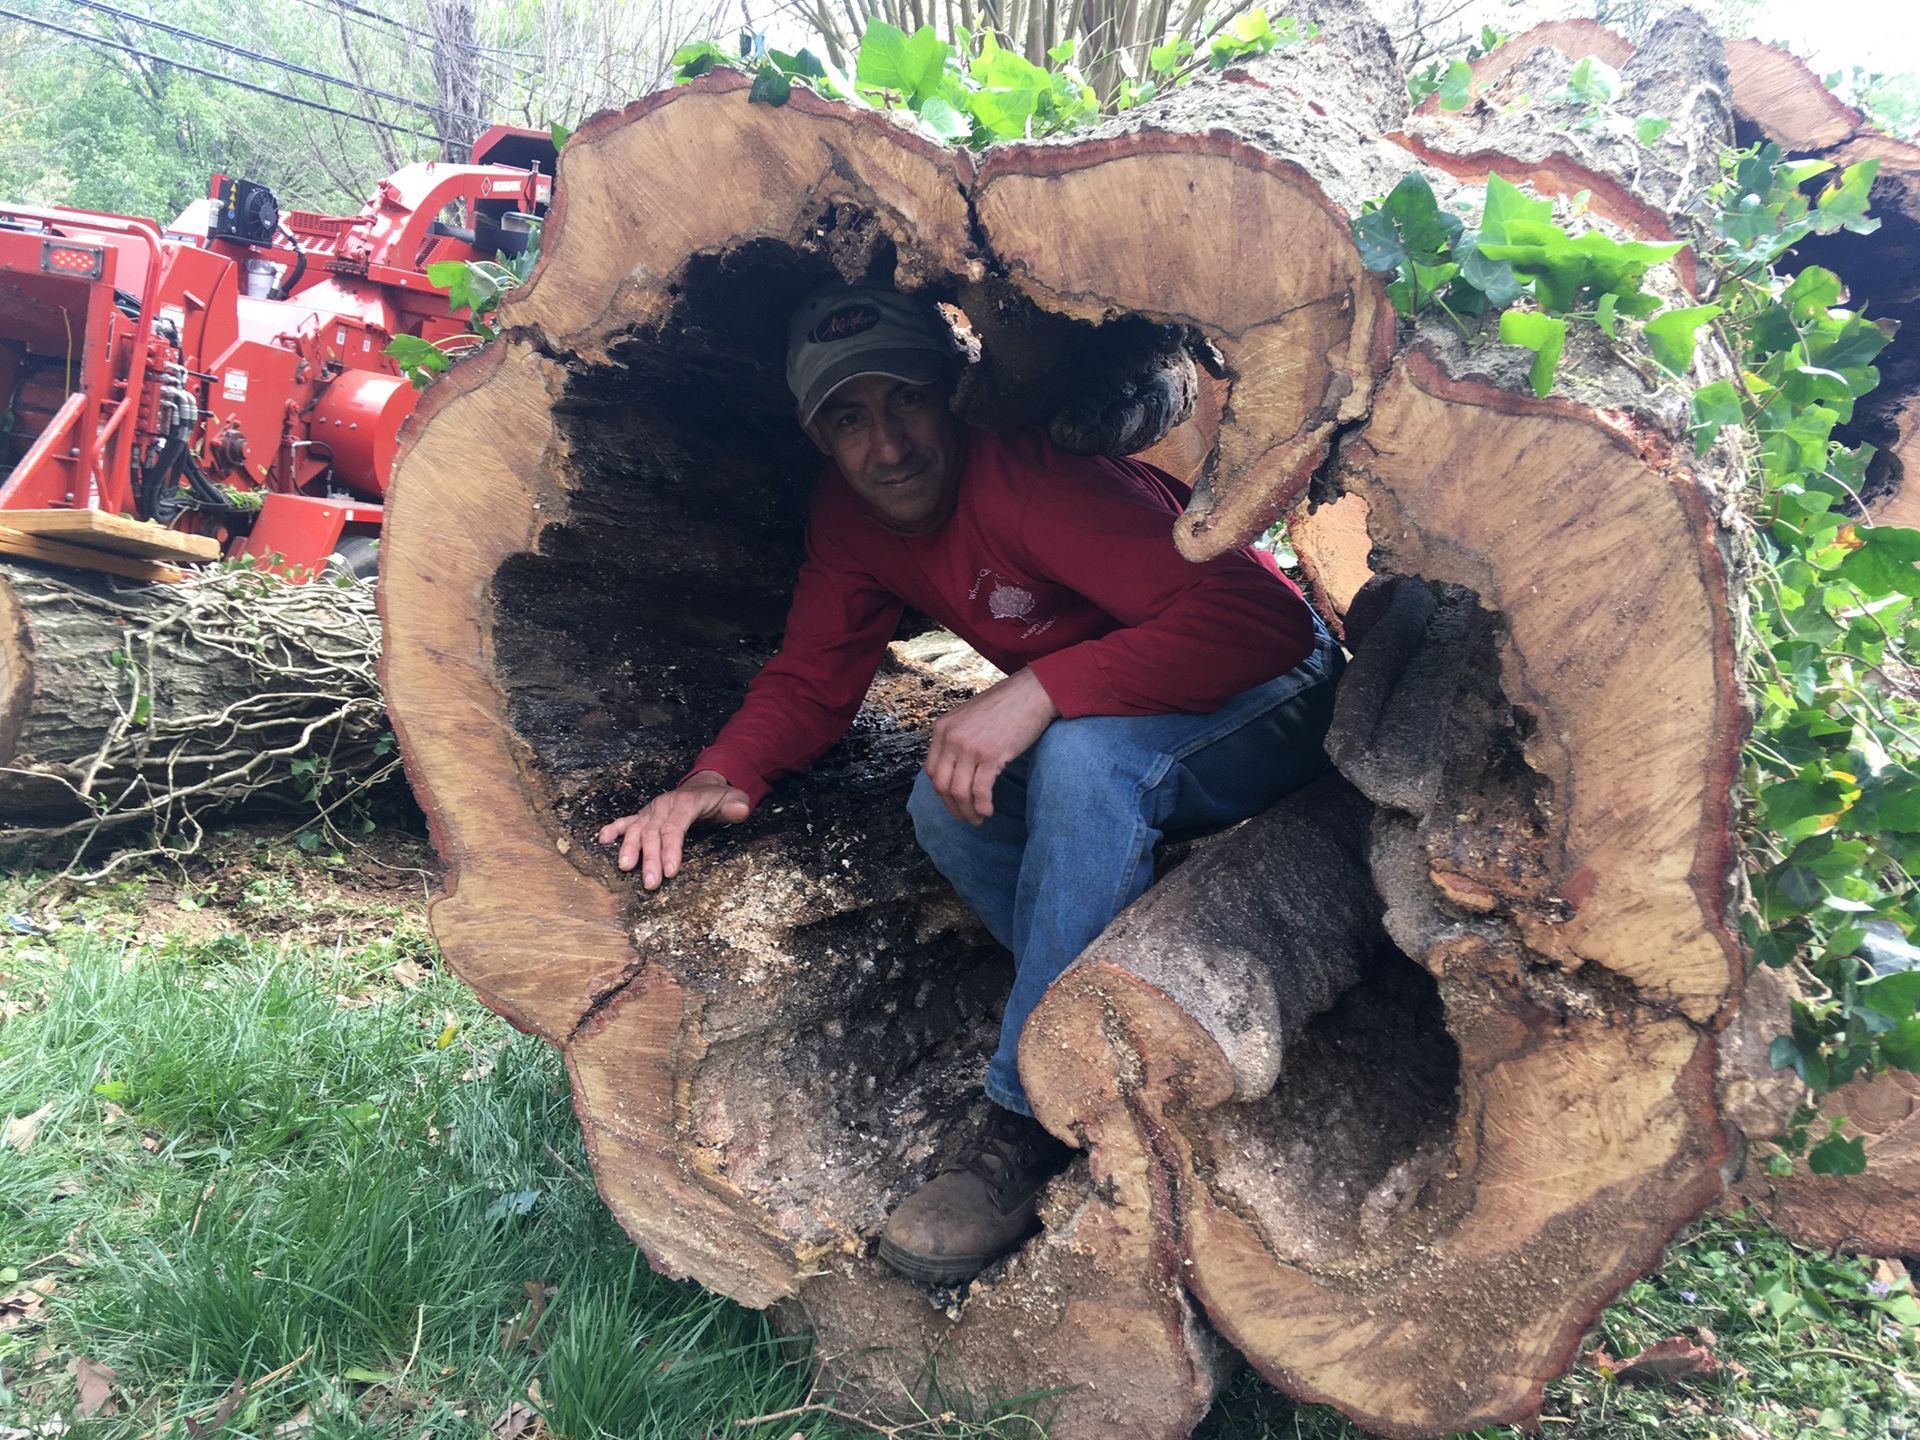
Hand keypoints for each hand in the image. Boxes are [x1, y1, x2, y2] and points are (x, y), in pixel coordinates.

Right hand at [597, 771, 750, 889]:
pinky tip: (602, 839)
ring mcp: (651, 810)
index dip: (671, 850)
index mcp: (685, 803)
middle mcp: (664, 806)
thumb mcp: (734, 798)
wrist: (704, 785)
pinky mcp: (644, 815)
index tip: (669, 872)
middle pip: (653, 834)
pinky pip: (625, 821)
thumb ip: (736, 805)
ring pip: (636, 830)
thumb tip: (740, 809)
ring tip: (625, 868)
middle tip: (650, 883)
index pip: (675, 829)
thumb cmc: (719, 798)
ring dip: (628, 848)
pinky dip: (613, 829)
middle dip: (650, 859)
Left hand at [924, 668, 1058, 824]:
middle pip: (942, 784)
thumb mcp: (968, 717)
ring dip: (967, 811)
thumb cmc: (1004, 705)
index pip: (931, 770)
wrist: (1031, 693)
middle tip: (964, 817)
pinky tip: (988, 811)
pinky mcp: (991, 756)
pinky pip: (980, 791)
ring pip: (959, 792)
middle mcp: (951, 738)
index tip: (952, 801)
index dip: (941, 792)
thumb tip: (954, 768)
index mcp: (942, 728)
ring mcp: (970, 747)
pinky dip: (982, 806)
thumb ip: (956, 738)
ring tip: (977, 819)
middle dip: (952, 806)